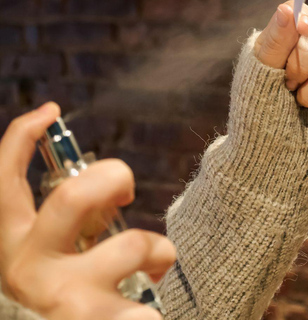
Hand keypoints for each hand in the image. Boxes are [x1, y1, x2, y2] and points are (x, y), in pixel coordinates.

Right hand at [0, 102, 175, 319]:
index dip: (20, 139)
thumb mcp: (58, 252)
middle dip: (113, 178)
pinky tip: (151, 310)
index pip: (4, 182)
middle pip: (72, 197)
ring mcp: (64, 298)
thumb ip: (75, 219)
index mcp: (13, 245)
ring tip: (157, 264)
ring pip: (132, 245)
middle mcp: (29, 269)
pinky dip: (161, 294)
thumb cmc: (70, 294)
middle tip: (126, 190)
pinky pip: (148, 306)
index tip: (50, 111)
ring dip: (159, 248)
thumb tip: (113, 185)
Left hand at [254, 1, 307, 117]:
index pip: (298, 16)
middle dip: (297, 70)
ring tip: (298, 106)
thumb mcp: (259, 76)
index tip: (302, 28)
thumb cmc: (257, 115)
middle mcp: (305, 56)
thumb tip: (288, 8)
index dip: (302, 18)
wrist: (270, 153)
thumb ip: (275, 42)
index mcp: (280, 46)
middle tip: (285, 88)